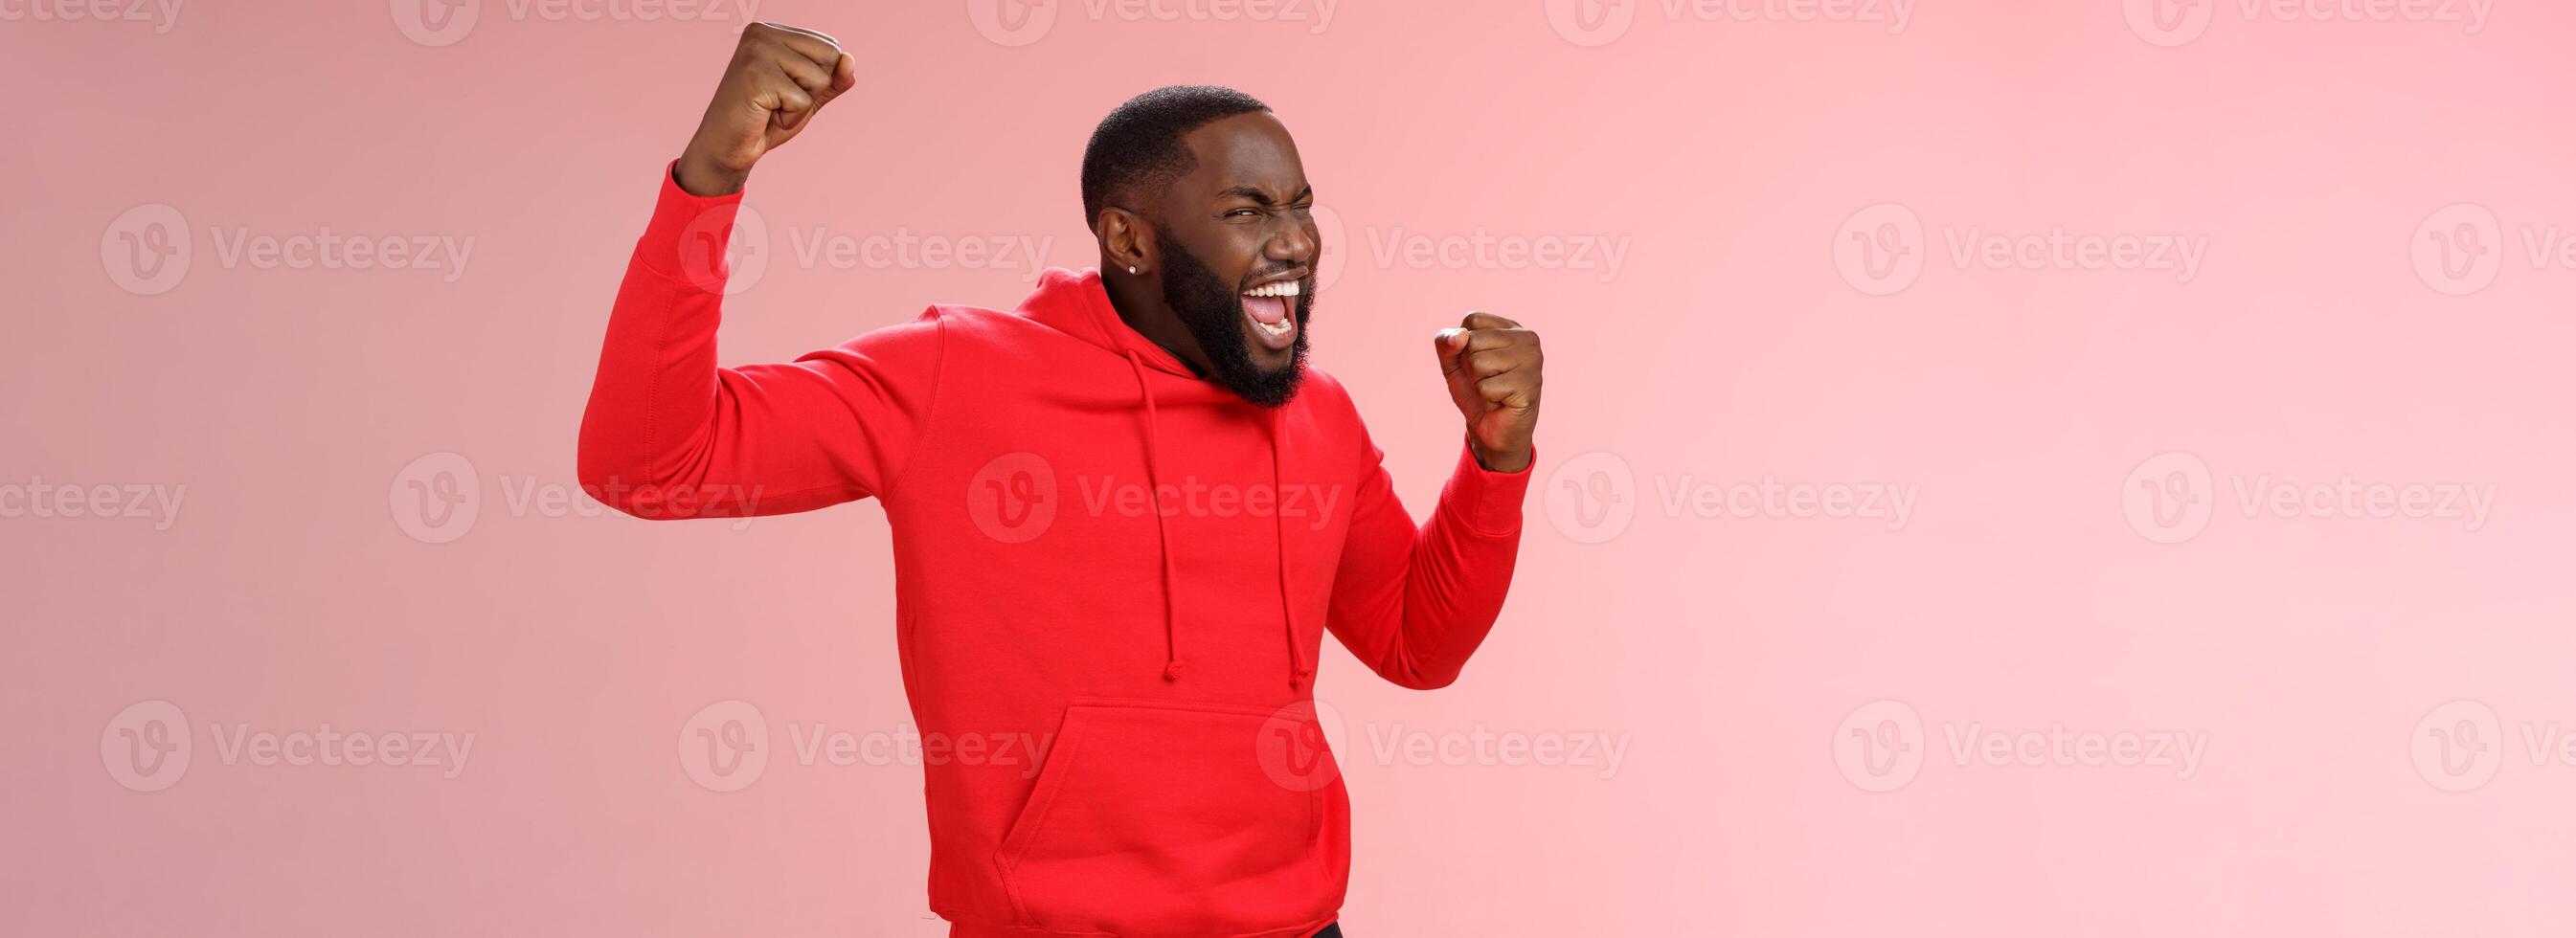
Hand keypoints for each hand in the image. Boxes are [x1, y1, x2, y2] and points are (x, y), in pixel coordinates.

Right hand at [674, 23, 856, 195]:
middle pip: (830, 57)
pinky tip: (764, 115)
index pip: (831, 47)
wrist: (727, 148)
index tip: (785, 89)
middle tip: (778, 100)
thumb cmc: (765, 120)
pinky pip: (802, 100)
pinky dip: (789, 118)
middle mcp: (762, 33)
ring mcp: (756, 51)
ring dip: (801, 106)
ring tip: (770, 108)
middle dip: (813, 90)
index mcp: (773, 31)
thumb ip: (833, 79)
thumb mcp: (808, 97)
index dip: (819, 79)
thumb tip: (850, 60)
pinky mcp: (756, 75)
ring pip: (819, 78)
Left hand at [1435, 311, 1542, 472]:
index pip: (1472, 320)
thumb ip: (1446, 342)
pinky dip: (1488, 399)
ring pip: (1479, 363)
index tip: (1480, 361)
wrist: (1492, 430)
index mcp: (1511, 327)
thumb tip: (1460, 336)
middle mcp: (1528, 338)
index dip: (1464, 345)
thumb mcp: (1452, 363)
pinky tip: (1503, 402)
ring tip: (1496, 391)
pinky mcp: (1531, 385)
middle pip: (1474, 341)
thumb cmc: (1475, 392)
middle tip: (1489, 380)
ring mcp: (1533, 361)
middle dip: (1472, 367)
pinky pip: (1487, 387)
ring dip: (1480, 384)